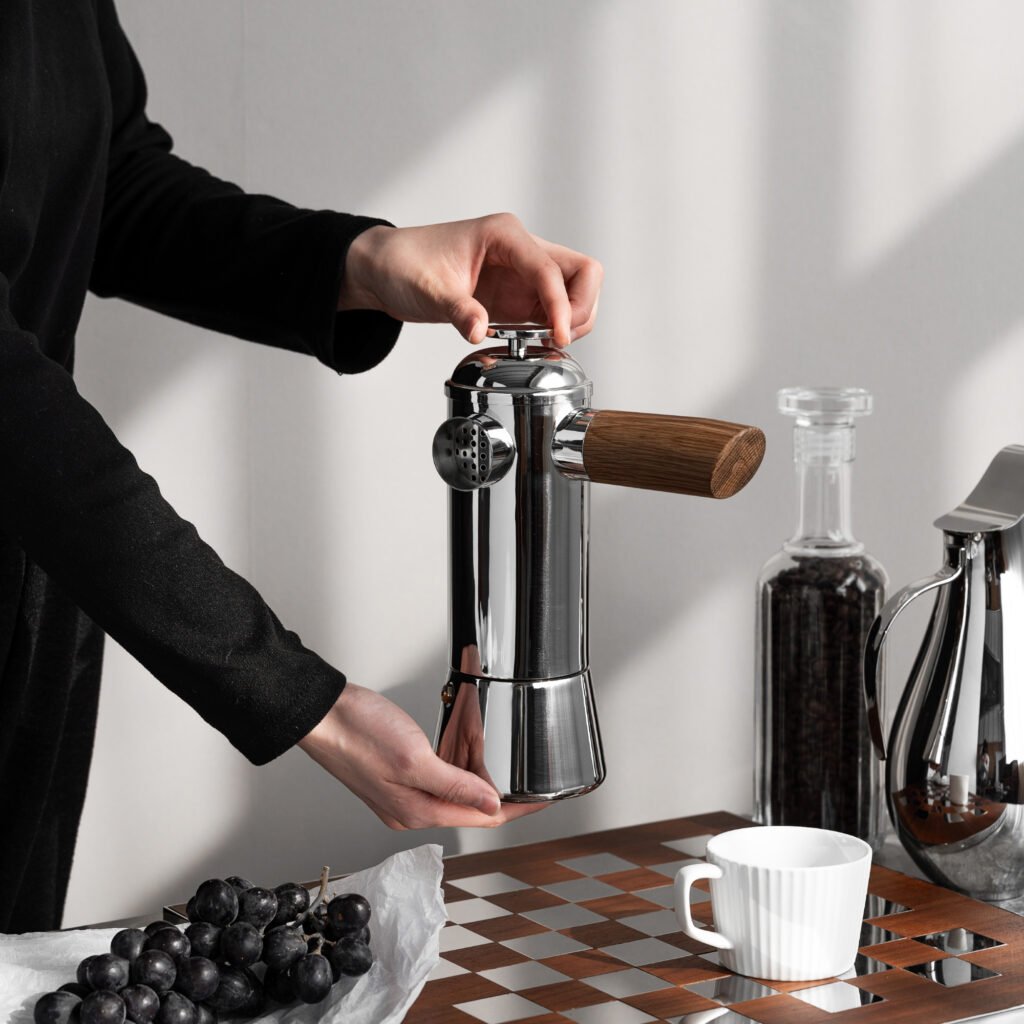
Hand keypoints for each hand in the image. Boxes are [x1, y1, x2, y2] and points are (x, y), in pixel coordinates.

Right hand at [297, 682, 545, 828]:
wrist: (321, 714)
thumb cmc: (357, 734)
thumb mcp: (414, 759)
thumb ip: (455, 785)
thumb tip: (491, 804)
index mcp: (419, 812)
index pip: (482, 817)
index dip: (516, 807)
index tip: (542, 799)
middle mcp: (413, 807)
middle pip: (471, 798)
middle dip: (493, 771)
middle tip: (512, 746)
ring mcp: (405, 789)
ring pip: (456, 778)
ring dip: (472, 755)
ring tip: (483, 729)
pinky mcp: (398, 771)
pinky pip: (439, 765)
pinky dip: (453, 747)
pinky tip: (458, 729)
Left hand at [338, 214, 602, 348]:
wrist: (386, 269)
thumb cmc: (404, 263)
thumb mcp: (427, 290)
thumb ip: (458, 310)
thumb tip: (480, 331)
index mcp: (504, 236)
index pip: (551, 270)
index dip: (562, 305)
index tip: (559, 336)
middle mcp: (521, 250)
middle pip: (582, 272)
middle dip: (580, 308)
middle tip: (559, 337)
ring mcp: (523, 274)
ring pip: (575, 291)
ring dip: (572, 319)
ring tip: (546, 342)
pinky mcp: (517, 296)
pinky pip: (555, 310)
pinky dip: (556, 328)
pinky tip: (536, 343)